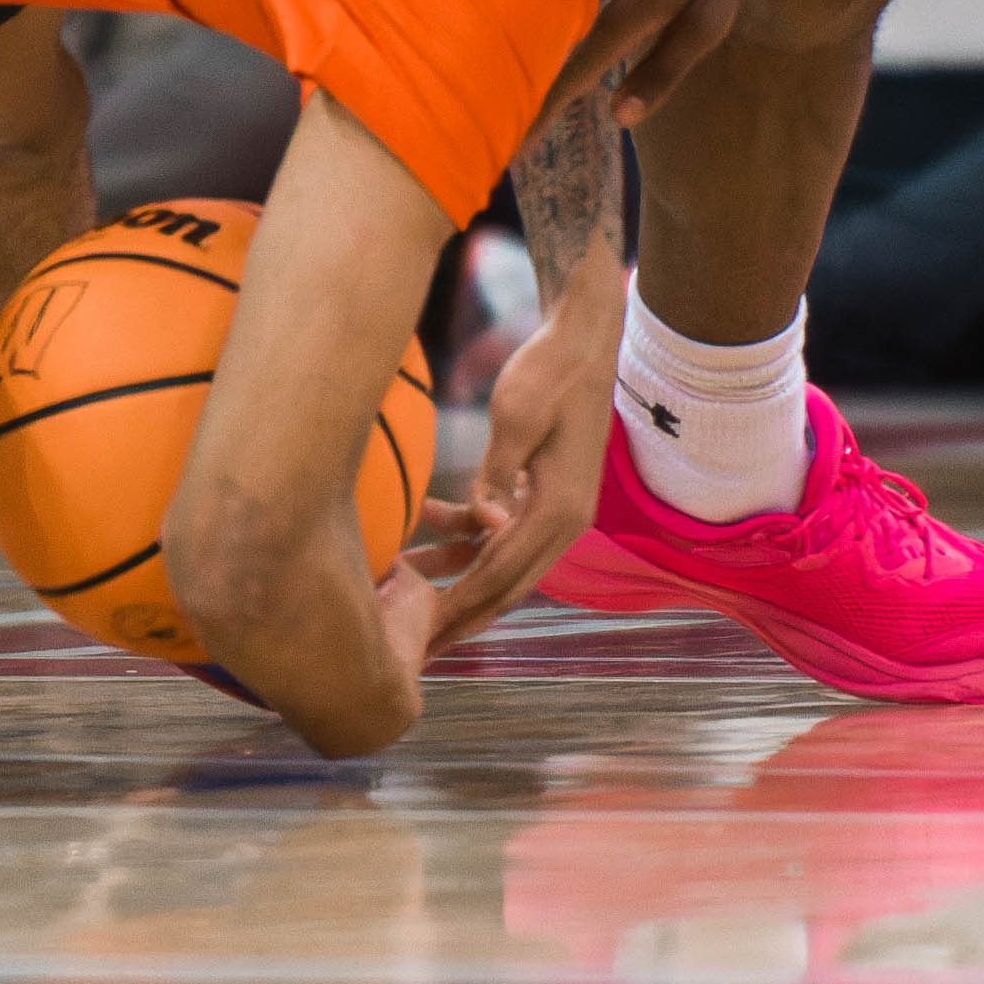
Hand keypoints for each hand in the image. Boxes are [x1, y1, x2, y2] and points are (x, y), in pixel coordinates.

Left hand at [416, 267, 617, 646]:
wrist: (582, 337)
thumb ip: (495, 473)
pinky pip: (502, 528)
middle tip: (415, 646)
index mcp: (560, 510)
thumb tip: (481, 520)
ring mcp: (556, 509)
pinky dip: (465, 531)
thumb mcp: (516, 417)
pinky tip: (425, 518)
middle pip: (506, 585)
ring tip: (401, 581)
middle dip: (459, 615)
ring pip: (500, 559)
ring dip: (454, 571)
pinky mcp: (543, 491)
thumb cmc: (549, 370)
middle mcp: (564, 521)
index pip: (502, 576)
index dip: (460, 609)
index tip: (424, 637)